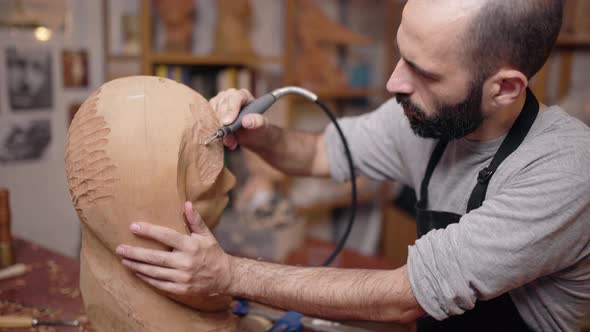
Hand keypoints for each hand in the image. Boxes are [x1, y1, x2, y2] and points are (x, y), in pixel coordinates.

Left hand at [115, 202, 232, 296]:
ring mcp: (182, 277)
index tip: (133, 226)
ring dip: (137, 266)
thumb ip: (195, 220)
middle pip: (155, 257)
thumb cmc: (213, 253)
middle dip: (135, 253)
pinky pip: (159, 284)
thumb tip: (187, 204)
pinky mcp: (181, 289)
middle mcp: (185, 262)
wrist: (225, 277)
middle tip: (119, 248)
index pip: (166, 236)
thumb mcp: (206, 235)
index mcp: (191, 246)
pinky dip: (146, 278)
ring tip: (124, 260)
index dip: (149, 231)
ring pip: (154, 272)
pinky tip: (137, 272)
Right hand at [209, 88, 268, 149]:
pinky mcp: (212, 112)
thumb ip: (257, 122)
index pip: (235, 98)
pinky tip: (226, 140)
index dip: (231, 110)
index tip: (228, 123)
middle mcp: (229, 96)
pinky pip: (208, 119)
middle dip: (223, 123)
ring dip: (219, 129)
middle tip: (229, 138)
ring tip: (231, 141)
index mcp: (243, 95)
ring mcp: (219, 103)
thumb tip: (246, 121)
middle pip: (221, 104)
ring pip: (212, 112)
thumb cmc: (259, 128)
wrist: (252, 136)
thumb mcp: (262, 126)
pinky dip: (215, 131)